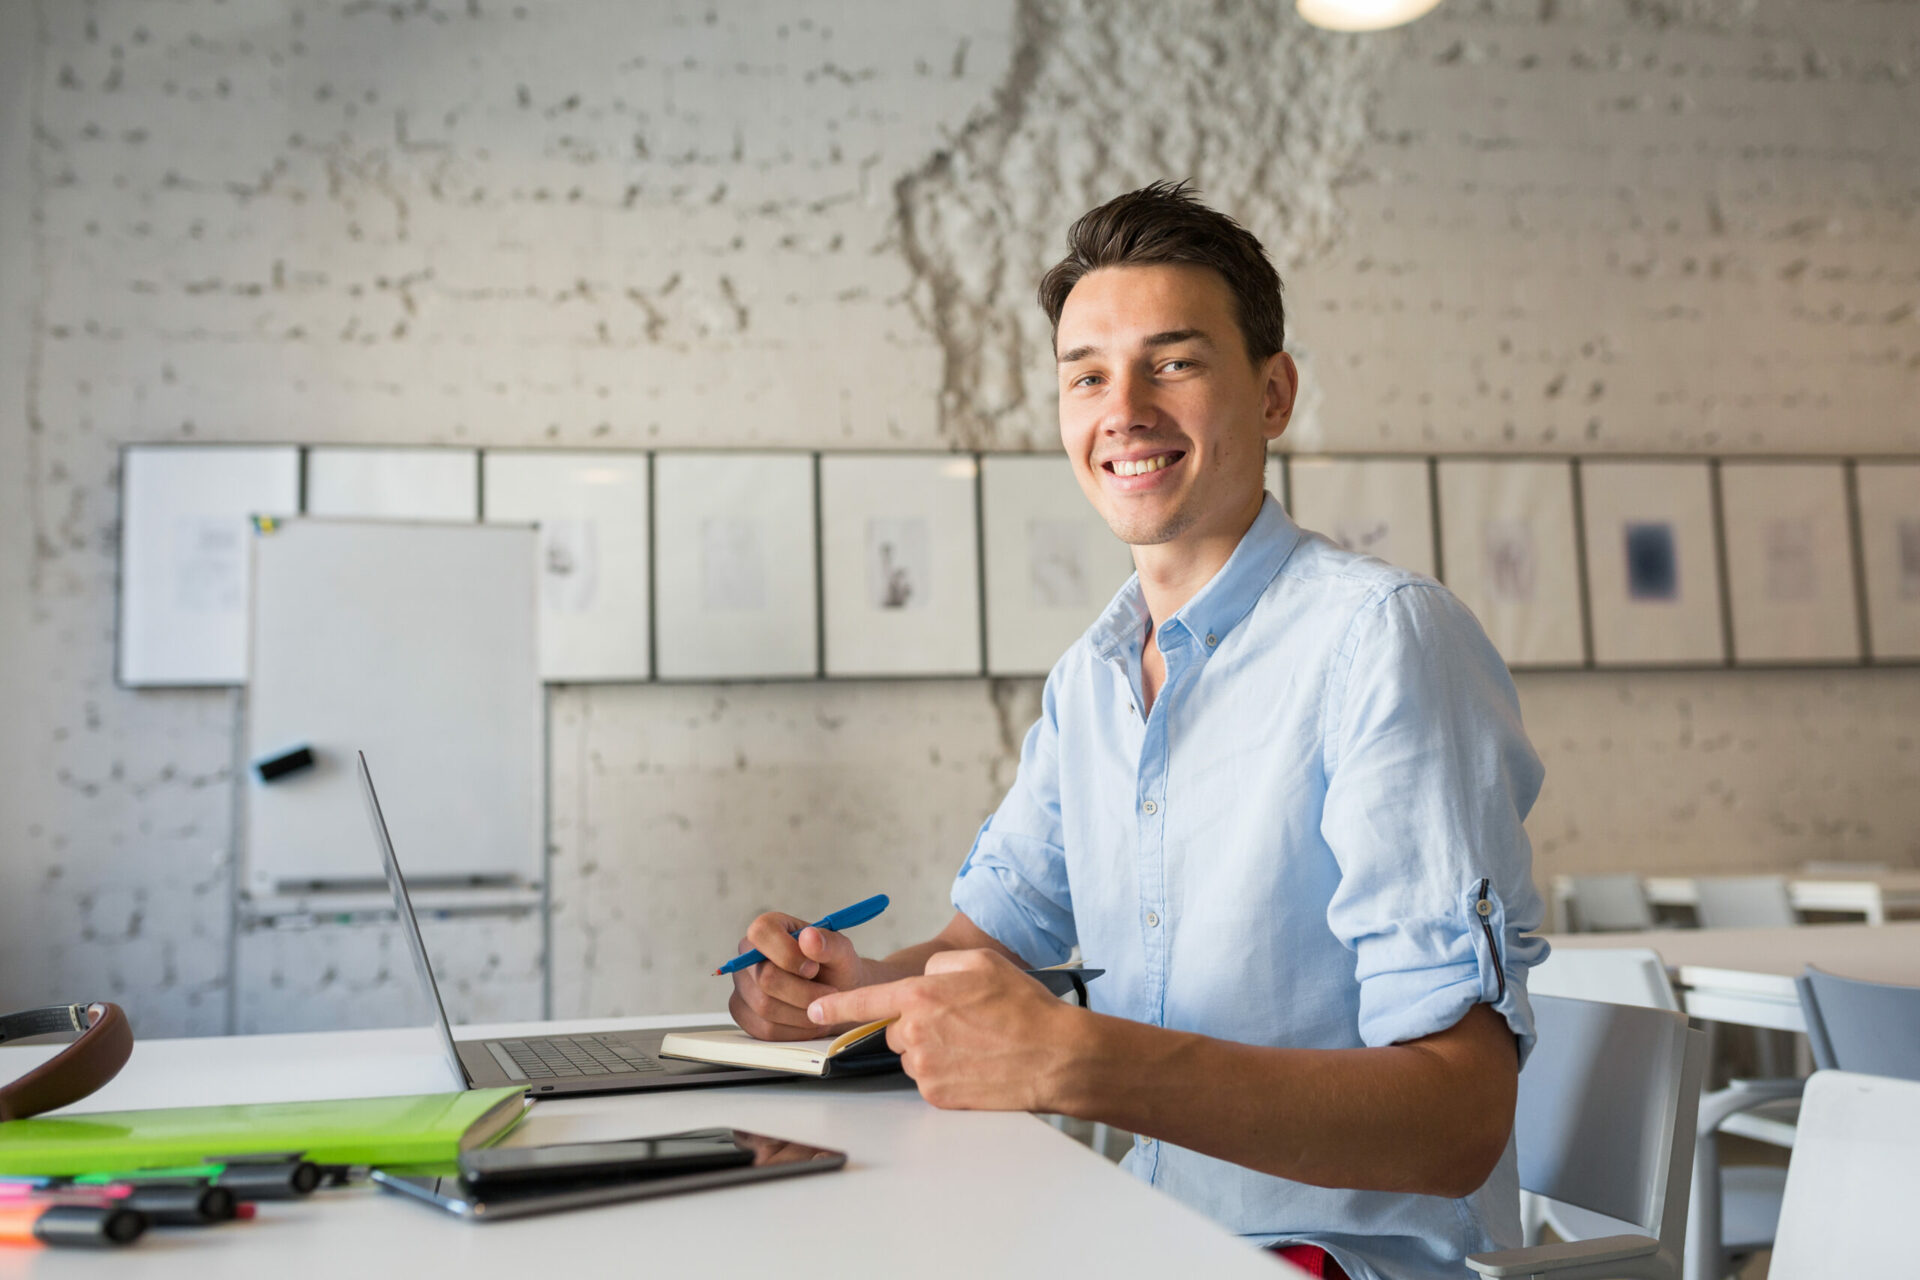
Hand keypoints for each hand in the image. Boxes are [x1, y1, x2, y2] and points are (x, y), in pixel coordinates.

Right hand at [728, 911, 873, 1040]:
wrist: (837, 999)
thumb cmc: (836, 970)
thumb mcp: (842, 953)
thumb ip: (829, 943)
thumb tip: (809, 936)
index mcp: (769, 929)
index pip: (762, 932)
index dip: (787, 953)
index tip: (813, 968)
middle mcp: (748, 957)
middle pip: (765, 978)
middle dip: (804, 992)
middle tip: (829, 993)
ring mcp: (743, 987)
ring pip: (765, 1007)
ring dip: (802, 1013)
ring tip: (823, 1007)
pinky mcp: (745, 1015)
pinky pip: (764, 1029)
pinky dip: (794, 1030)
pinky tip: (810, 1021)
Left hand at [806, 949, 1079, 1110]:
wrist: (1055, 1056)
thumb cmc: (1024, 1007)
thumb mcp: (982, 962)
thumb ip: (938, 967)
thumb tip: (922, 981)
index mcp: (921, 996)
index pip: (864, 1001)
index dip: (834, 1007)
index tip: (814, 1012)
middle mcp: (915, 1033)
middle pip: (896, 1030)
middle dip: (918, 1025)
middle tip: (960, 1023)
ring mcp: (924, 1068)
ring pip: (913, 1055)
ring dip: (933, 1050)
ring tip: (975, 1044)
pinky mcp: (937, 1095)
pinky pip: (929, 1080)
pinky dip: (947, 1073)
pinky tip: (976, 1064)